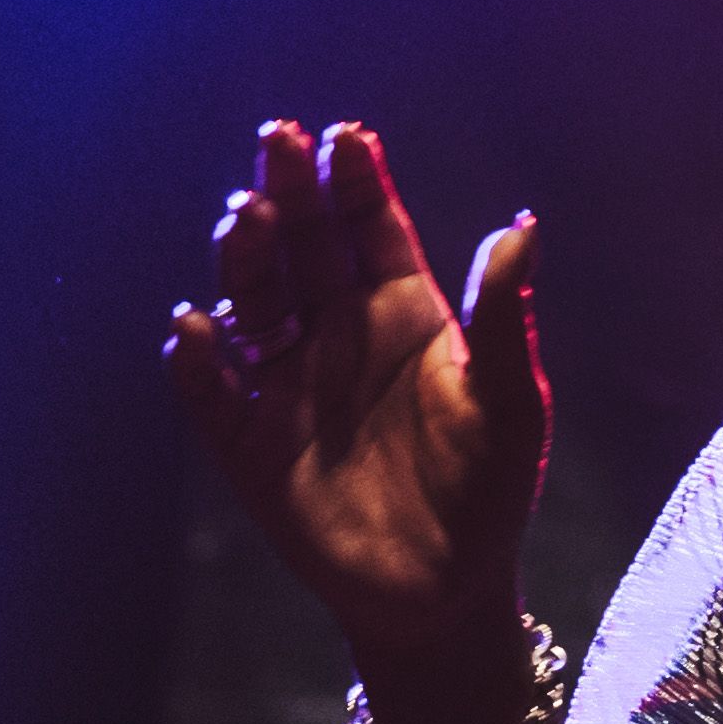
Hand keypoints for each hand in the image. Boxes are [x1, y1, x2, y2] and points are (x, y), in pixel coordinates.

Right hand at [158, 118, 546, 678]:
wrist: (445, 588)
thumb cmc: (489, 486)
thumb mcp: (509, 400)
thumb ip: (505, 317)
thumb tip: (523, 225)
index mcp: (401, 311)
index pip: (370, 228)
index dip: (356, 181)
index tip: (347, 135)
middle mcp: (336, 333)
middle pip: (302, 246)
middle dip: (289, 192)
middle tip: (278, 139)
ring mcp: (287, 383)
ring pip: (253, 302)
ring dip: (244, 259)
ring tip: (245, 218)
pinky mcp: (248, 442)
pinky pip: (212, 392)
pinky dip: (200, 361)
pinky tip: (200, 329)